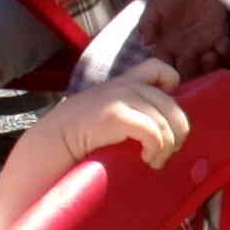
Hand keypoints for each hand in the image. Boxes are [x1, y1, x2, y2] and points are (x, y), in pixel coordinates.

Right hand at [38, 60, 190, 170]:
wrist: (52, 143)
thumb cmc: (81, 138)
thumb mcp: (109, 115)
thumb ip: (133, 111)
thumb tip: (167, 131)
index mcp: (124, 83)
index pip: (160, 68)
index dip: (171, 85)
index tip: (166, 114)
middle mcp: (125, 85)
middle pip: (171, 104)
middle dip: (177, 131)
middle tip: (168, 151)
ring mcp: (120, 97)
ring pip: (166, 121)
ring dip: (167, 146)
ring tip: (155, 160)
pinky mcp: (117, 115)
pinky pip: (154, 132)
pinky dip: (157, 149)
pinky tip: (147, 158)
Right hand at [137, 0, 229, 77]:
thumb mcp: (154, 6)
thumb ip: (147, 23)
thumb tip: (145, 42)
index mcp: (168, 47)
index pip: (165, 66)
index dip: (166, 72)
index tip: (169, 70)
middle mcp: (186, 51)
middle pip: (188, 72)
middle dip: (191, 72)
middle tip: (191, 61)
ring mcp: (204, 46)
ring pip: (209, 66)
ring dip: (210, 65)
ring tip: (208, 56)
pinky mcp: (220, 36)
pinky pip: (226, 50)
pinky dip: (225, 50)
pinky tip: (221, 45)